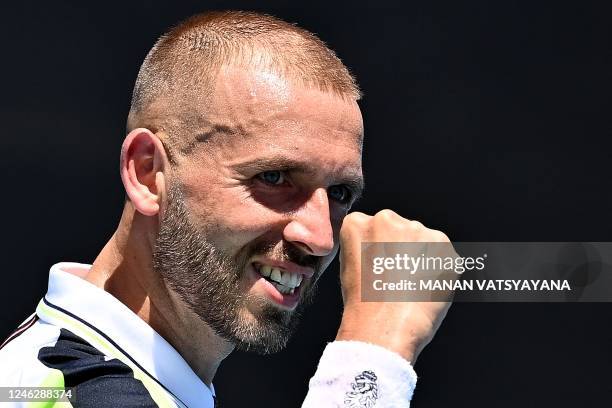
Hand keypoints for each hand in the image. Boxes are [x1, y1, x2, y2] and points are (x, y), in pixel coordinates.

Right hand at [335, 210, 452, 363]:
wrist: (384, 328)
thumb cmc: (364, 305)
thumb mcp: (350, 267)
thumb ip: (366, 247)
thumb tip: (386, 248)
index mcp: (357, 223)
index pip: (371, 228)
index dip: (378, 252)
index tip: (378, 268)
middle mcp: (385, 218)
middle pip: (398, 230)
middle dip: (402, 249)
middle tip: (397, 279)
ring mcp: (415, 229)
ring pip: (422, 240)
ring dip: (421, 258)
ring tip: (411, 286)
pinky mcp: (441, 243)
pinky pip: (442, 255)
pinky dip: (439, 270)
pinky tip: (425, 287)